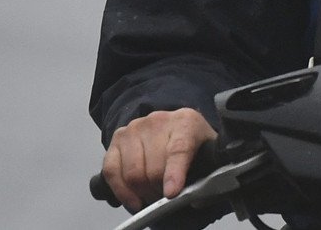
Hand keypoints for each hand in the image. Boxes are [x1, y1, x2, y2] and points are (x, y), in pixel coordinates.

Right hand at [100, 108, 216, 211]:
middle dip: (158, 191)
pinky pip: (112, 170)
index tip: (171, 193)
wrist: (174, 128)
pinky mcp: (117, 139)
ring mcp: (134, 128)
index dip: (174, 173)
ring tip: (153, 195)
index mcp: (186, 122)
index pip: (178, 149)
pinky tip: (134, 200)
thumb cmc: (194, 145)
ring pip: (132, 172)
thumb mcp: (209, 154)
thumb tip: (197, 199)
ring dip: (142, 192)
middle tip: (165, 199)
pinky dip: (121, 191)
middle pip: (153, 167)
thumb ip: (208, 175)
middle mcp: (158, 121)